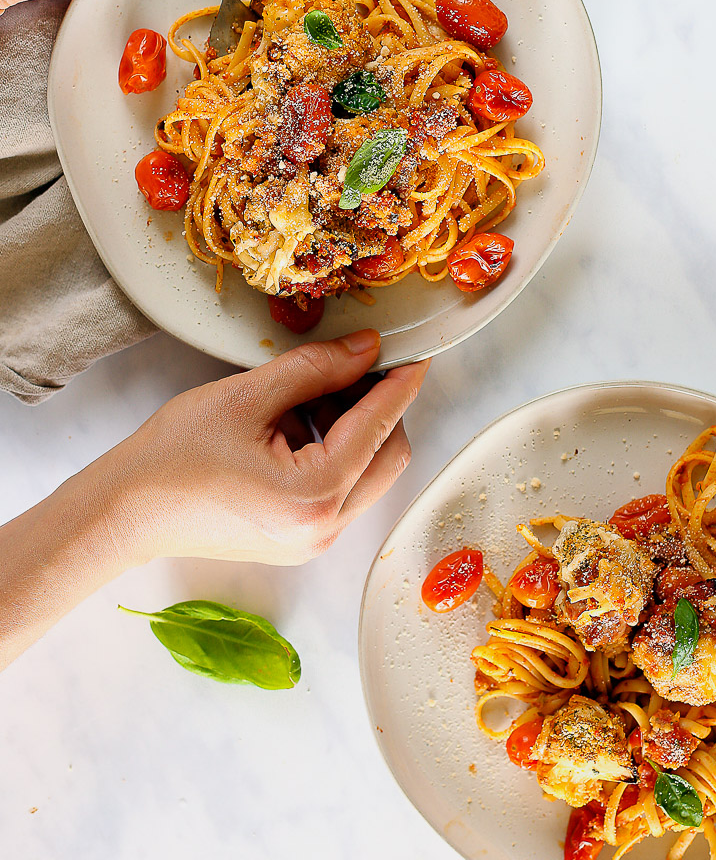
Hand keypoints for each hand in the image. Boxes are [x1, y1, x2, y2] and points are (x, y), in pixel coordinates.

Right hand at [0, 331, 428, 667]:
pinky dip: (333, 453)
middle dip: (377, 407)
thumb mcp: (247, 396)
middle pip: (387, 456)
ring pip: (366, 474)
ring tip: (303, 396)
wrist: (125, 511)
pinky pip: (341, 490)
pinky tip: (293, 427)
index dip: (400, 383)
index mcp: (315, 494)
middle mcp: (324, 528)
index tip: (416, 352)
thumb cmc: (174, 454)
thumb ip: (316, 369)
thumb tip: (368, 348)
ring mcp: (314, 542)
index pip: (380, 426)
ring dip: (352, 429)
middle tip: (348, 366)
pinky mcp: (299, 542)